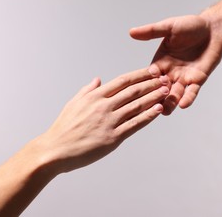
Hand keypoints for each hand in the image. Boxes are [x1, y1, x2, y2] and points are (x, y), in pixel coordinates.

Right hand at [36, 65, 169, 173]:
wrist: (55, 150)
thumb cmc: (63, 127)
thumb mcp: (73, 103)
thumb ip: (88, 90)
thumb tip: (98, 79)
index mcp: (95, 96)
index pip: (122, 81)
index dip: (140, 75)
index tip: (152, 71)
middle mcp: (104, 106)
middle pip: (133, 91)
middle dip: (152, 84)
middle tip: (166, 78)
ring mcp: (109, 121)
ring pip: (137, 105)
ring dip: (154, 97)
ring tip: (166, 91)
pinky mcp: (112, 137)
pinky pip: (134, 124)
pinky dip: (148, 116)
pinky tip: (158, 110)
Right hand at [130, 15, 221, 114]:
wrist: (213, 29)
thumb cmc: (191, 26)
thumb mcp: (169, 26)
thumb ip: (152, 31)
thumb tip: (132, 32)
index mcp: (160, 62)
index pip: (149, 76)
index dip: (145, 83)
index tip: (139, 91)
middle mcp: (170, 72)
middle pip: (160, 89)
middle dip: (156, 97)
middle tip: (150, 107)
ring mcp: (184, 78)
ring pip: (175, 94)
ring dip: (170, 103)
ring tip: (164, 110)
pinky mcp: (197, 80)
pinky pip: (192, 92)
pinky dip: (187, 98)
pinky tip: (183, 104)